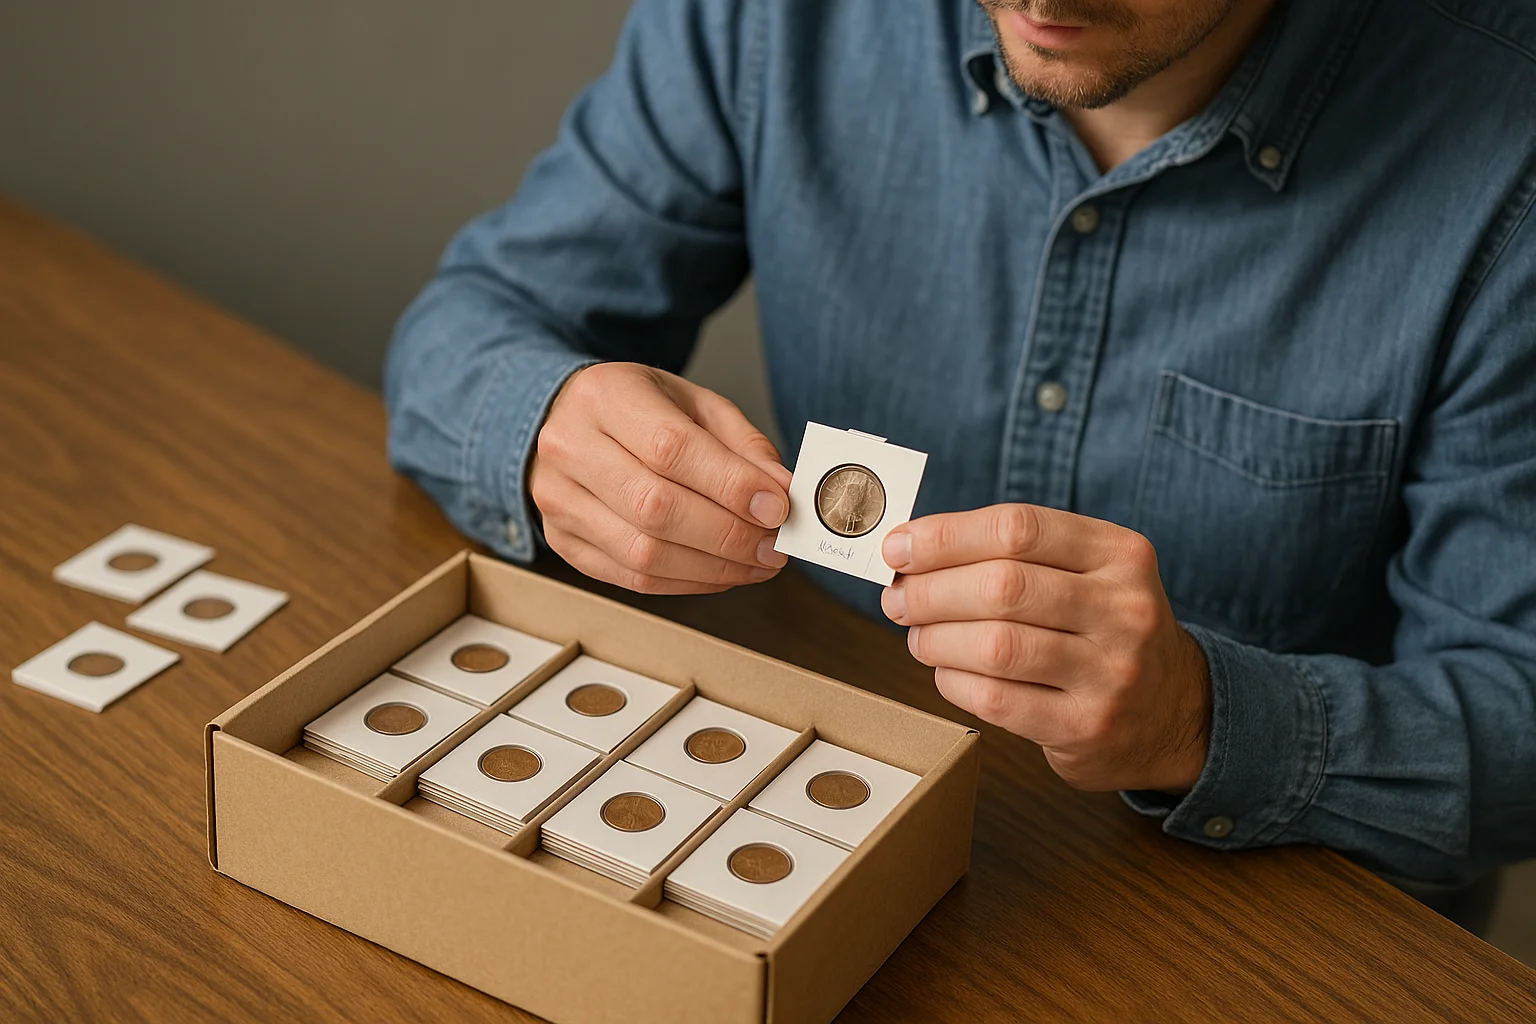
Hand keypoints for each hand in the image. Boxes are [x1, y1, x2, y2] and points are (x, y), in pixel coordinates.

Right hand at [531, 362, 791, 594]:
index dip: (731, 485)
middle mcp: (570, 447)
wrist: (567, 420)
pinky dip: (687, 582)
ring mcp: (558, 499)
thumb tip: (782, 492)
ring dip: (713, 568)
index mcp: (606, 397)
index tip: (778, 508)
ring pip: (643, 553)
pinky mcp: (562, 540)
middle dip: (728, 535)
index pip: (671, 449)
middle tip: (775, 546)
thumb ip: (742, 445)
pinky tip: (720, 572)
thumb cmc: (638, 409)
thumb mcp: (694, 403)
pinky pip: (631, 577)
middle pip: (656, 508)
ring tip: (757, 563)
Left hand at [880, 504, 1210, 792]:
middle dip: (931, 590)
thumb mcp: (1088, 574)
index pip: (1018, 528)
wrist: (1175, 713)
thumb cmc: (1103, 630)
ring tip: (919, 635)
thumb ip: (1014, 556)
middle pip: (1002, 586)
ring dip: (937, 638)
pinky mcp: (1086, 727)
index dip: (946, 535)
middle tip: (898, 597)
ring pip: (995, 646)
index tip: (899, 545)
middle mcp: (1124, 609)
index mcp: (1120, 553)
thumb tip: (912, 549)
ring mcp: (1111, 673)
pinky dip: (953, 681)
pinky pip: (995, 699)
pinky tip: (946, 670)